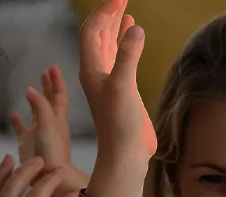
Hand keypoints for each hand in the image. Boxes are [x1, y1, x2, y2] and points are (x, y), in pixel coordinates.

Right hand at [9, 65, 83, 173]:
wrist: (49, 175)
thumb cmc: (52, 148)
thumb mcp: (48, 122)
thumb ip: (39, 104)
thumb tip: (30, 88)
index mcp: (58, 116)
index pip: (59, 94)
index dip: (56, 80)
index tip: (52, 67)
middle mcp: (50, 122)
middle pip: (49, 100)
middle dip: (47, 86)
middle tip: (44, 72)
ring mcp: (39, 133)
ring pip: (36, 113)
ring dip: (33, 101)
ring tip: (28, 89)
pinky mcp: (28, 144)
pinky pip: (22, 129)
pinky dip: (18, 121)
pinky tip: (13, 115)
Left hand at [76, 0, 151, 196]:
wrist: (125, 153)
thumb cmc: (119, 124)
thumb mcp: (123, 87)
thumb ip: (128, 56)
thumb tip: (135, 28)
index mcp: (90, 69)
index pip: (92, 31)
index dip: (104, 12)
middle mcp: (96, 71)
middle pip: (98, 33)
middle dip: (108, 13)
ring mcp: (109, 79)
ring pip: (108, 43)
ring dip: (115, 24)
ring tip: (125, 7)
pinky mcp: (122, 87)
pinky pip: (119, 55)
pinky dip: (124, 40)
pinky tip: (133, 31)